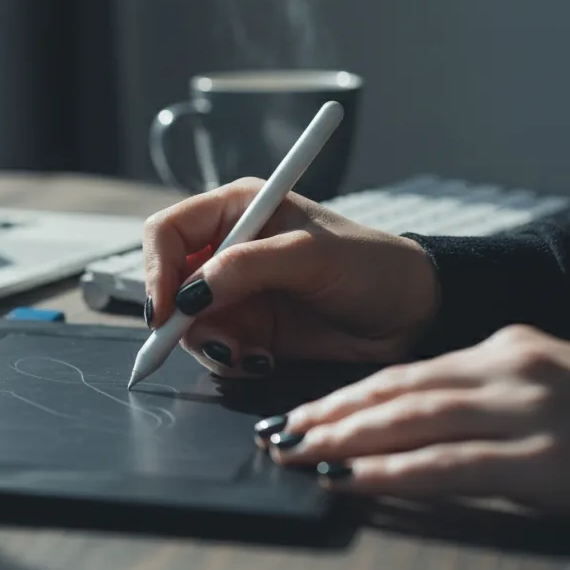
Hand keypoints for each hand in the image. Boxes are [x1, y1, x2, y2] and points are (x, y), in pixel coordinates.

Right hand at [142, 177, 440, 376]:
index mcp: (238, 209)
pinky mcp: (249, 330)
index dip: (157, 269)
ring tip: (250, 352)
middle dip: (180, 316)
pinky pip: (213, 349)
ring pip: (186, 322)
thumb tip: (190, 292)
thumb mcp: (311, 256)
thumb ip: (247, 266)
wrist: (412, 316)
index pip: (167, 232)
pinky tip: (263, 358)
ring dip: (209, 343)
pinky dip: (229, 360)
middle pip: (167, 281)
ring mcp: (236, 292)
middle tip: (213, 340)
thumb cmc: (372, 267)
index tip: (167, 309)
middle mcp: (228, 248)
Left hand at [263, 324, 569, 524]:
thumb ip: (483, 393)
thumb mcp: (547, 384)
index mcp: (506, 346)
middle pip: (399, 390)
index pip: (408, 370)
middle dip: (332, 414)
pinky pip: (448, 465)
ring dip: (347, 439)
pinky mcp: (542, 457)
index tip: (304, 412)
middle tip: (281, 434)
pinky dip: (392, 472)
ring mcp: (525, 411)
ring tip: (299, 454)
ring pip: (413, 420)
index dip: (348, 394)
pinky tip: (352, 481)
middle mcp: (509, 368)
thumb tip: (412, 419)